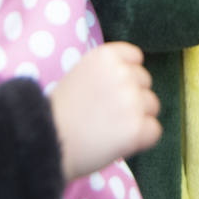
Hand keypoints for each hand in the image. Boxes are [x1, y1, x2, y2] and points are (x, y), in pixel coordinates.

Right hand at [48, 42, 160, 180]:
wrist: (44, 143)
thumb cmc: (59, 113)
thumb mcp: (81, 74)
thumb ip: (107, 72)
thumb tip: (134, 76)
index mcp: (106, 56)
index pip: (136, 58)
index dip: (126, 76)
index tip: (109, 92)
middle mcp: (122, 73)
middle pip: (145, 82)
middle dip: (132, 97)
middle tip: (105, 115)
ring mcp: (131, 100)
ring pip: (152, 106)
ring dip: (137, 118)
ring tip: (109, 130)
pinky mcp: (137, 128)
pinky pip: (154, 131)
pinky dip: (141, 140)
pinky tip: (118, 143)